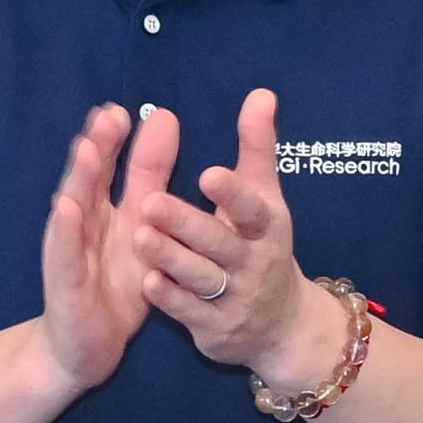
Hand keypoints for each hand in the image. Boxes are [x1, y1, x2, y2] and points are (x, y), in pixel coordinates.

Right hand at [35, 103, 170, 389]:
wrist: (86, 347)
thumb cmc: (116, 283)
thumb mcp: (143, 226)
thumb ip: (150, 176)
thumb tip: (164, 118)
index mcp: (105, 212)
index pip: (108, 168)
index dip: (115, 140)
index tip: (126, 108)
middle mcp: (83, 227)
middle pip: (88, 181)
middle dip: (96, 148)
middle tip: (107, 115)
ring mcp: (71, 253)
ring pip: (73, 211)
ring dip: (77, 180)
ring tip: (85, 150)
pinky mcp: (67, 284)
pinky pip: (65, 255)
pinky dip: (65, 231)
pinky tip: (67, 208)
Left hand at [123, 90, 337, 391]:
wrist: (282, 326)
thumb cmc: (262, 247)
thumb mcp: (266, 199)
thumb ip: (258, 148)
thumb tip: (261, 94)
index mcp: (265, 228)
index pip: (252, 209)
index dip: (232, 194)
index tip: (209, 174)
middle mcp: (253, 263)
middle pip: (220, 243)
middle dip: (187, 225)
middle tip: (150, 204)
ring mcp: (235, 299)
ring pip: (200, 278)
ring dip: (170, 258)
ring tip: (139, 237)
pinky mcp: (215, 328)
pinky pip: (190, 313)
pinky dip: (170, 299)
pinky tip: (147, 282)